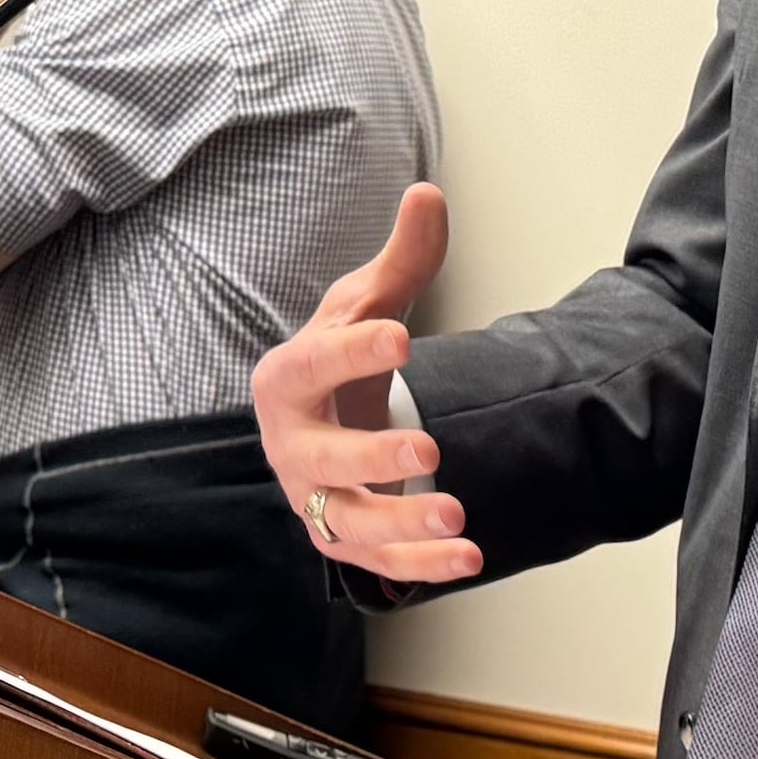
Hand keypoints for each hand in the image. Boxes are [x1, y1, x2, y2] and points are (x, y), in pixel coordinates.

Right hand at [250, 184, 475, 582]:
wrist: (321, 420)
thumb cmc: (340, 357)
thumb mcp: (366, 304)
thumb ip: (402, 258)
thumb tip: (430, 192)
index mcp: (287, 379)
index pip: (314, 364)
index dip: (351, 351)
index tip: (400, 336)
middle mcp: (290, 445)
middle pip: (323, 459)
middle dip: (373, 457)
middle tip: (428, 449)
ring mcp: (312, 498)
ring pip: (348, 522)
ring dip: (401, 526)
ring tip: (458, 517)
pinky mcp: (341, 537)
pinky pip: (377, 562)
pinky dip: (421, 566)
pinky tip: (470, 557)